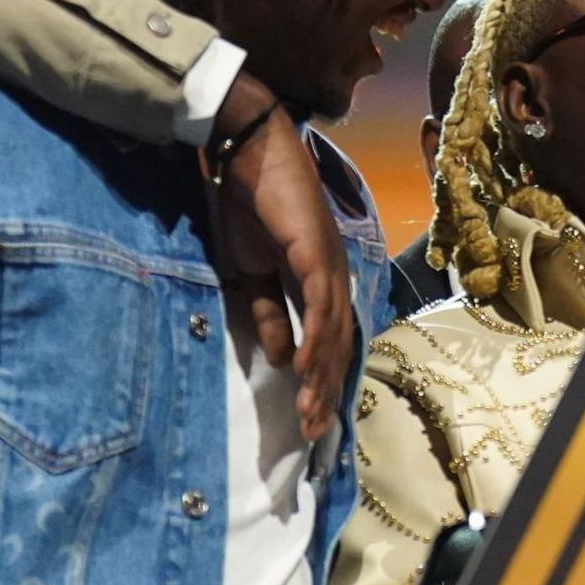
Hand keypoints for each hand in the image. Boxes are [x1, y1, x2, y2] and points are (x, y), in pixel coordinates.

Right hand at [212, 74, 351, 442]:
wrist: (247, 152)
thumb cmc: (250, 205)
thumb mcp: (252, 272)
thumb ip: (269, 313)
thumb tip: (282, 359)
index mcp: (321, 280)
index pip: (329, 341)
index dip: (320, 381)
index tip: (307, 420)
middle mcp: (335, 275)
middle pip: (338, 344)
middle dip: (324, 391)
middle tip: (311, 432)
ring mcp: (330, 263)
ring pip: (333, 331)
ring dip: (321, 375)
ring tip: (309, 412)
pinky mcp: (316, 251)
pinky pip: (320, 303)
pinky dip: (316, 338)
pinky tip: (307, 368)